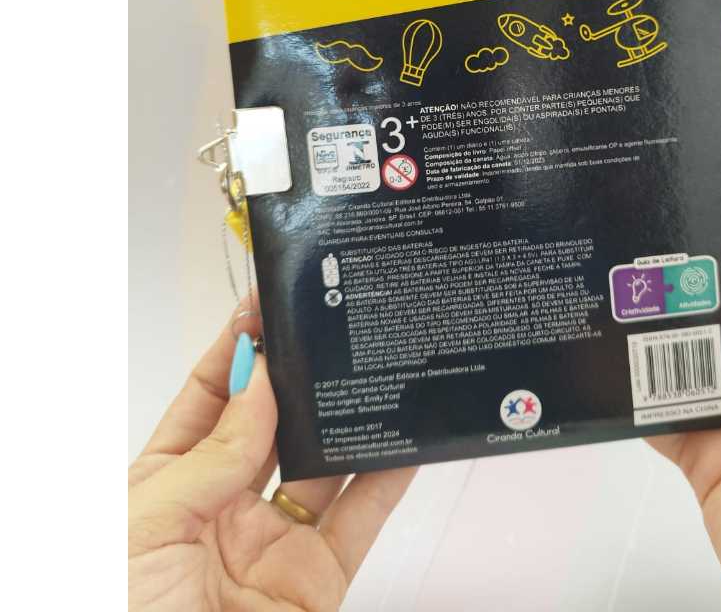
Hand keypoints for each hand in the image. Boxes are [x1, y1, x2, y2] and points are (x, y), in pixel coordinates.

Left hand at [128, 312, 414, 610]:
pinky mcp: (319, 579)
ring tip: (376, 365)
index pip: (209, 398)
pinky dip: (392, 475)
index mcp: (167, 486)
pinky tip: (410, 435)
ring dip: (351, 416)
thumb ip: (212, 455)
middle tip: (333, 327)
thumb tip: (262, 386)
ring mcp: (275, 541)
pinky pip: (363, 517)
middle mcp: (224, 507)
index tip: (267, 304)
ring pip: (326, 462)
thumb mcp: (146, 524)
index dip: (239, 349)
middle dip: (301, 375)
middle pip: (274, 422)